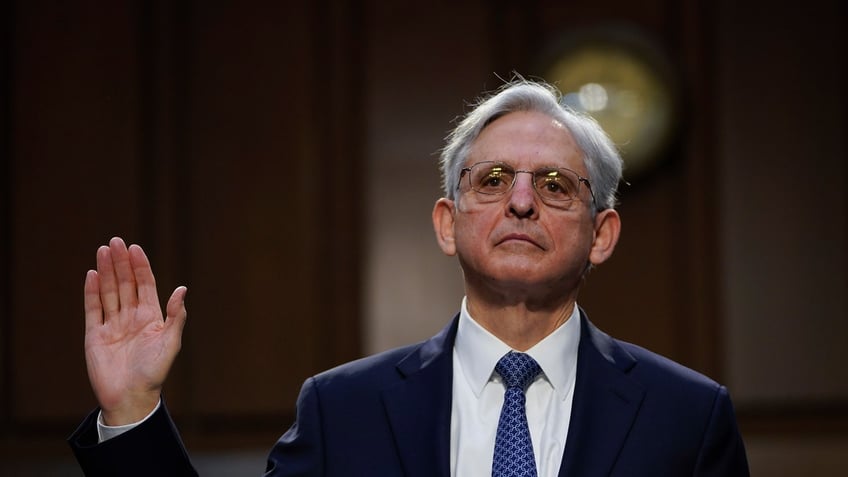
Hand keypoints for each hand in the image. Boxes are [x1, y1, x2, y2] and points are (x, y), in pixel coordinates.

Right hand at [84, 237, 186, 425]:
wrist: (131, 397)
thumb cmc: (155, 372)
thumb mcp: (171, 342)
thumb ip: (177, 316)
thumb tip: (182, 288)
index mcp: (151, 317)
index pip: (144, 285)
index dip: (140, 266)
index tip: (135, 248)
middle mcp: (131, 317)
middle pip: (125, 283)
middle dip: (121, 263)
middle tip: (116, 241)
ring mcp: (112, 325)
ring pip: (109, 292)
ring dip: (106, 271)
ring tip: (103, 250)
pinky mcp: (95, 335)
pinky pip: (92, 309)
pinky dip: (92, 292)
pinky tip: (92, 274)